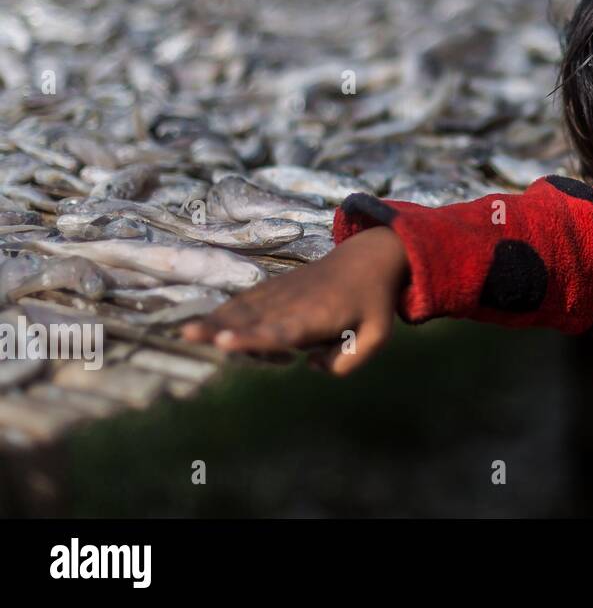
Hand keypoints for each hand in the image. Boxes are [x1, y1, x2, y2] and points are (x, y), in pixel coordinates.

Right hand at [180, 226, 409, 374]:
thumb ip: (347, 362)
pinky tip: (204, 324)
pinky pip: (245, 301)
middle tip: (188, 334)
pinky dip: (225, 313)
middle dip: (219, 327)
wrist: (369, 258)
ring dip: (216, 321)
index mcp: (317, 317)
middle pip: (251, 319)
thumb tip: (308, 363)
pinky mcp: (276, 288)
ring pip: (243, 309)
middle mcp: (293, 304)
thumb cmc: (373, 301)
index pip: (279, 332)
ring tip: (185, 332)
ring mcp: (282, 293)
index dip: (250, 339)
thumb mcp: (377, 336)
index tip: (224, 341)